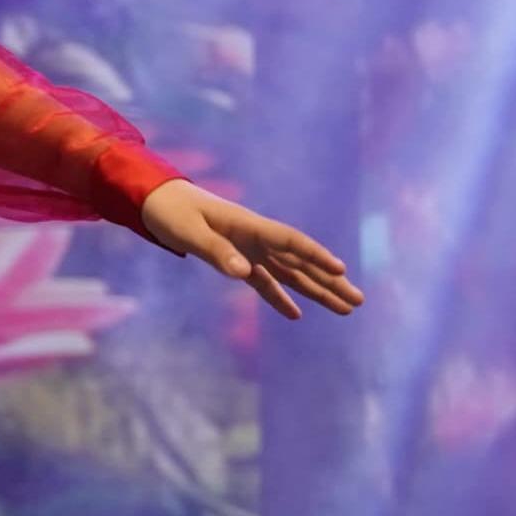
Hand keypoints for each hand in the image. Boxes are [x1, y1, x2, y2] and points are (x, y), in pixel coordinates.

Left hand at [138, 181, 362, 321]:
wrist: (157, 201)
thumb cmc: (172, 212)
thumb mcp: (189, 231)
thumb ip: (216, 251)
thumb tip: (244, 273)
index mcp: (249, 226)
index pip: (290, 242)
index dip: (315, 255)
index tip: (340, 270)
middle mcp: (256, 238)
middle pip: (301, 262)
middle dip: (330, 282)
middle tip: (358, 301)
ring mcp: (250, 250)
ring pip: (290, 273)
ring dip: (316, 290)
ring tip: (345, 308)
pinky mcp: (237, 260)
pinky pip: (265, 282)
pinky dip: (280, 297)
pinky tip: (296, 315)